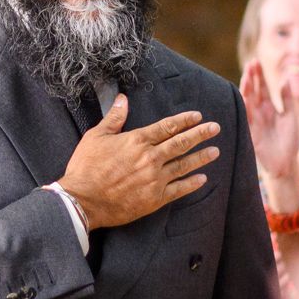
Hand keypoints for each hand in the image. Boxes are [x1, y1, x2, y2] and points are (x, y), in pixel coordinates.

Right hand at [57, 94, 220, 229]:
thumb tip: (122, 98)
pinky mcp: (154, 199)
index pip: (167, 126)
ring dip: (201, 157)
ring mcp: (155, 179)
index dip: (184, 120)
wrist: (83, 200)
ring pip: (184, 165)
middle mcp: (150, 158)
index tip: (198, 116)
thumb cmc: (86, 167)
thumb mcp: (96, 136)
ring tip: (215, 151)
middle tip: (215, 128)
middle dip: (200, 134)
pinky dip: (192, 184)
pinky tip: (202, 179)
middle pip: (181, 143)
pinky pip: (179, 189)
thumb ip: (114, 117)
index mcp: (137, 140)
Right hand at [240, 58, 298, 210]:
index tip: (256, 61)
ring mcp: (254, 122)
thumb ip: (288, 99)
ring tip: (247, 75)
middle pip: (254, 91)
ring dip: (247, 89)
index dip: (259, 75)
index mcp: (269, 108)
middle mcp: (259, 113)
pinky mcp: (252, 133)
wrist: (286, 164)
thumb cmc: (289, 141)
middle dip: (252, 77)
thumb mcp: (291, 116)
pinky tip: (244, 96)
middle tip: (251, 63)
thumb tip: (286, 79)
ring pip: (248, 102)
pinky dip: (245, 107)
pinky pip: (246, 118)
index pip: (262, 88)